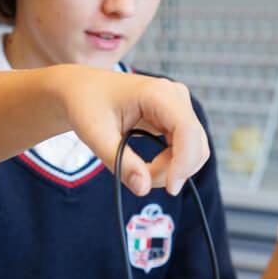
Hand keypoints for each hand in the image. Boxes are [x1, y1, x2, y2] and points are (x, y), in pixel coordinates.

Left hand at [56, 67, 208, 195]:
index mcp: (158, 93)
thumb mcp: (95, 135)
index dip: (184, 162)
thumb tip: (143, 188)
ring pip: (194, 149)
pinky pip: (185, 149)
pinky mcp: (176, 119)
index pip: (187, 130)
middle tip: (139, 181)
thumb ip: (120, 162)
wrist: (82, 90)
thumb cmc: (86, 104)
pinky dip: (170, 165)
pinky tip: (146, 166)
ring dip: (171, 170)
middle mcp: (175, 96)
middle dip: (173, 170)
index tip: (169, 188)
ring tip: (138, 172)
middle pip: (195, 143)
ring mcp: (178, 107)